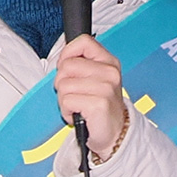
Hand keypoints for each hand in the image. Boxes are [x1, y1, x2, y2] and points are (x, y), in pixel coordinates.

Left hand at [54, 35, 126, 159]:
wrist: (115, 134)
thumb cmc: (101, 108)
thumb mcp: (96, 80)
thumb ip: (81, 65)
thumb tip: (61, 60)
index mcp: (109, 62)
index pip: (84, 42)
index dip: (68, 54)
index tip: (67, 68)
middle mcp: (110, 73)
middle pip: (67, 66)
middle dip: (62, 83)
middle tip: (74, 95)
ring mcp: (106, 88)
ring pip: (64, 85)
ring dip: (64, 100)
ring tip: (77, 106)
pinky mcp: (98, 104)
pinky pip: (67, 101)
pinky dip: (66, 111)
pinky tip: (78, 115)